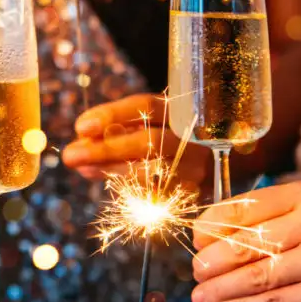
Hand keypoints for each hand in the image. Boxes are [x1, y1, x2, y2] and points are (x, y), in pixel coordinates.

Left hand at [62, 94, 209, 184]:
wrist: (230, 151)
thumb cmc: (174, 127)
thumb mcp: (153, 116)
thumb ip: (120, 124)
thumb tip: (82, 138)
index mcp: (182, 107)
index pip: (145, 107)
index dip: (111, 116)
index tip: (80, 126)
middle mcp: (194, 136)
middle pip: (147, 142)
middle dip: (104, 149)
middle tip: (70, 154)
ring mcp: (196, 167)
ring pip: (151, 172)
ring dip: (110, 170)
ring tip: (81, 166)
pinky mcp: (195, 193)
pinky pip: (155, 194)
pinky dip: (124, 186)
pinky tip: (102, 177)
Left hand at [192, 181, 300, 301]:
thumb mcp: (300, 208)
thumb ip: (261, 215)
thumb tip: (205, 234)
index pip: (244, 208)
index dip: (211, 225)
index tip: (195, 238)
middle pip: (249, 243)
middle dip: (214, 261)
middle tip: (197, 272)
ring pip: (262, 277)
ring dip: (225, 290)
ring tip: (202, 297)